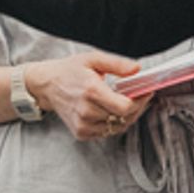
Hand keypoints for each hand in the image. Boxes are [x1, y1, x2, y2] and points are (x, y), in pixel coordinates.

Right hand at [25, 51, 150, 140]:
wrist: (47, 85)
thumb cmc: (70, 71)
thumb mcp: (93, 59)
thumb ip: (117, 64)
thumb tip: (137, 69)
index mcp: (91, 91)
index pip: (125, 107)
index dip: (140, 101)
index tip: (146, 92)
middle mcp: (86, 111)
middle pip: (124, 118)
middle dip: (137, 107)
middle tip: (140, 96)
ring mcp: (83, 124)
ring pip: (117, 127)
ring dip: (126, 117)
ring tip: (127, 103)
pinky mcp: (81, 132)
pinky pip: (106, 132)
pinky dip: (113, 123)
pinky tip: (112, 111)